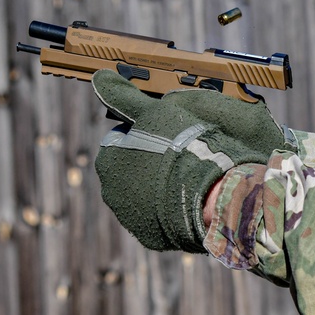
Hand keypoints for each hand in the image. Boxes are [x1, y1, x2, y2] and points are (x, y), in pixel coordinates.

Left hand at [92, 70, 285, 252]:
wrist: (214, 193)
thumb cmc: (184, 146)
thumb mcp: (156, 111)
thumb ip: (125, 96)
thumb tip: (100, 77)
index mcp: (109, 158)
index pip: (123, 139)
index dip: (148, 133)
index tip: (170, 133)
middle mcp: (111, 191)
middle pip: (132, 169)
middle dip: (152, 161)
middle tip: (184, 154)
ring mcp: (130, 217)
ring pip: (145, 193)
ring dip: (162, 185)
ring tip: (192, 176)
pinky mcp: (152, 236)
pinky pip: (160, 217)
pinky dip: (172, 208)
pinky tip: (192, 197)